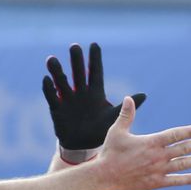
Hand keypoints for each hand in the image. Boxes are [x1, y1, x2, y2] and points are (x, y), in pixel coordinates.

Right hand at [42, 43, 146, 161]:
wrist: (82, 145)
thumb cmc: (99, 130)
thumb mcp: (113, 118)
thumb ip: (126, 107)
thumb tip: (144, 95)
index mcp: (95, 93)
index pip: (95, 72)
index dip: (95, 59)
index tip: (94, 45)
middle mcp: (81, 93)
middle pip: (78, 73)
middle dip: (76, 61)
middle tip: (74, 46)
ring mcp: (68, 100)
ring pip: (62, 82)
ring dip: (57, 71)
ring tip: (51, 59)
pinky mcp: (58, 109)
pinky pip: (52, 97)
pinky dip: (49, 89)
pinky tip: (46, 79)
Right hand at [94, 96, 190, 189]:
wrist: (104, 178)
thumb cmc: (110, 153)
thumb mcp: (117, 131)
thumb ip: (126, 115)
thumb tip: (128, 98)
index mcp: (151, 142)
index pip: (175, 134)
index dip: (189, 131)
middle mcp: (157, 156)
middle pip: (184, 148)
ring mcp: (158, 170)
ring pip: (183, 164)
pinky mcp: (155, 183)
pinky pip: (175, 181)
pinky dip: (187, 179)